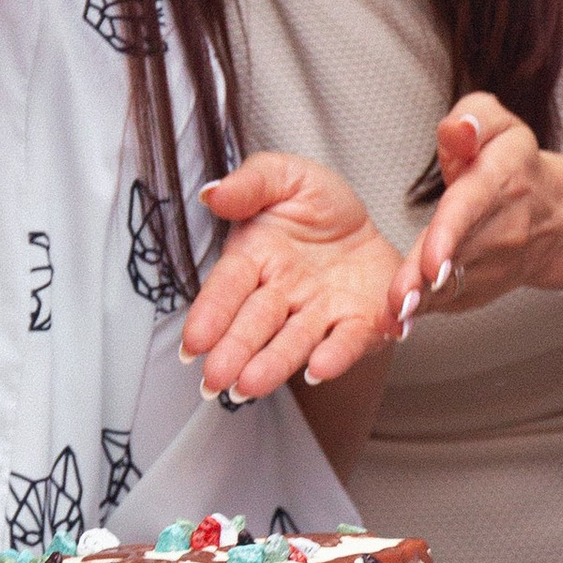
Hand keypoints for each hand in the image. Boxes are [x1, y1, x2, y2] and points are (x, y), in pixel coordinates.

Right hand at [182, 155, 402, 401]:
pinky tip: (319, 370)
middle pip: (254, 323)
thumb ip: (250, 184)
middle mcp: (282, 293)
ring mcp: (318, 312)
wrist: (367, 220)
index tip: (194, 341)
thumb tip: (212, 193)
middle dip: (234, 351)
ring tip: (251, 386)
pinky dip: (335, 356)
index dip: (210, 313)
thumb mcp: (285, 176)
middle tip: (215, 378)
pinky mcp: (359, 321)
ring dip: (273, 365)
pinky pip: (347, 340)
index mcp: (255, 257)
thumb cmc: (315, 203)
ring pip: (293, 341)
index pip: (228, 286)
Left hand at [385, 96, 562, 329]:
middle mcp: (501, 228)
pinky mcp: (484, 289)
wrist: (561, 218)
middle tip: (399, 301)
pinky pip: (451, 302)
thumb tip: (459, 129)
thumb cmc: (516, 166)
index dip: (450, 234)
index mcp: (498, 181)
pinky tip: (400, 321)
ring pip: (452, 286)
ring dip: (422, 302)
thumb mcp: (501, 126)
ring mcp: (495, 265)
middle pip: (456, 256)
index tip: (432, 261)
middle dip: (425, 280)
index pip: (470, 207)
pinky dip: (426, 311)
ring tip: (394, 317)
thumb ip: (475, 117)